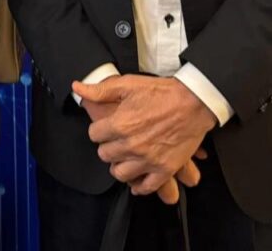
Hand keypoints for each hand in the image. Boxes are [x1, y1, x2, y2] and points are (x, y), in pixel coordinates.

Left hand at [72, 75, 215, 196]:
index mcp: (120, 124)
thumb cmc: (162, 92)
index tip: (105, 127)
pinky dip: (139, 185)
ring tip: (124, 157)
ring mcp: (148, 159)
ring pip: (120, 174)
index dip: (98, 130)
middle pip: (105, 155)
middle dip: (107, 147)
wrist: (194, 102)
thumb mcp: (128, 85)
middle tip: (115, 141)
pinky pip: (146, 187)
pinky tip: (138, 178)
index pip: (94, 135)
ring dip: (120, 165)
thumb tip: (77, 87)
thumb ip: (100, 90)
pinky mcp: (165, 169)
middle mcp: (131, 145)